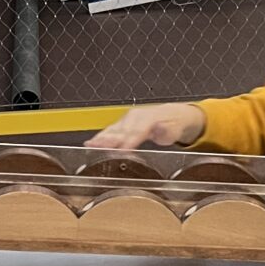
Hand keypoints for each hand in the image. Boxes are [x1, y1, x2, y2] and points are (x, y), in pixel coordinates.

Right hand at [88, 102, 204, 149]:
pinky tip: (91, 143)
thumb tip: (163, 129)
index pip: (136, 132)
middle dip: (110, 140)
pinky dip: (100, 137)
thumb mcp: (174, 130)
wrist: (171, 115)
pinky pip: (109, 130)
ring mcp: (127, 119)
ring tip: (90, 145)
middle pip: (121, 131)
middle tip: (98, 148)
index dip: (128, 142)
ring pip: (112, 129)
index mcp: (149, 118)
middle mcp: (135, 117)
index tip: (122, 150)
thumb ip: (167, 131)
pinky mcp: (122, 124)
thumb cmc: (172, 125)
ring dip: (101, 138)